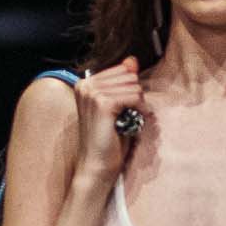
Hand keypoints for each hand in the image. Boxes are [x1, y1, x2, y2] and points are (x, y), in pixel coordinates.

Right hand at [74, 56, 145, 178]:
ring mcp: (92, 93)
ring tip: (130, 120)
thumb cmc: (107, 140)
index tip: (126, 108)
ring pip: (133, 85)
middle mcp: (86, 85)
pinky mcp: (103, 104)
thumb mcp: (117, 106)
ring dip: (138, 103)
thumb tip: (132, 60)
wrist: (97, 166)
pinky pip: (134, 96)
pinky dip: (140, 109)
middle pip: (128, 75)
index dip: (130, 89)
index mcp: (85, 83)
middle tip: (129, 116)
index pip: (121, 69)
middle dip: (135, 95)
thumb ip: (123, 82)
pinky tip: (135, 121)